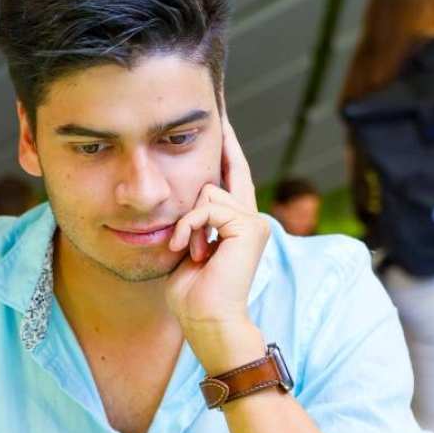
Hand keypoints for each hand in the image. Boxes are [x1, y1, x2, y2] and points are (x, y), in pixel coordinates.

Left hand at [164, 117, 268, 371]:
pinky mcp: (249, 226)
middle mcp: (251, 218)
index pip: (231, 173)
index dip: (226, 143)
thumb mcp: (186, 248)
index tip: (219, 111)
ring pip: (208, 191)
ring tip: (190, 251)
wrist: (208, 321)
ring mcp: (253, 221)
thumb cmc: (192, 295)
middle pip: (218, 176)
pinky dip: (191, 227)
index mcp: (238, 223)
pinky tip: (191, 250)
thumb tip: (180, 199)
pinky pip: (208, 206)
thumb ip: (191, 220)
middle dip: (202, 181)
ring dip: (188, 222)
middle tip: (199, 187)